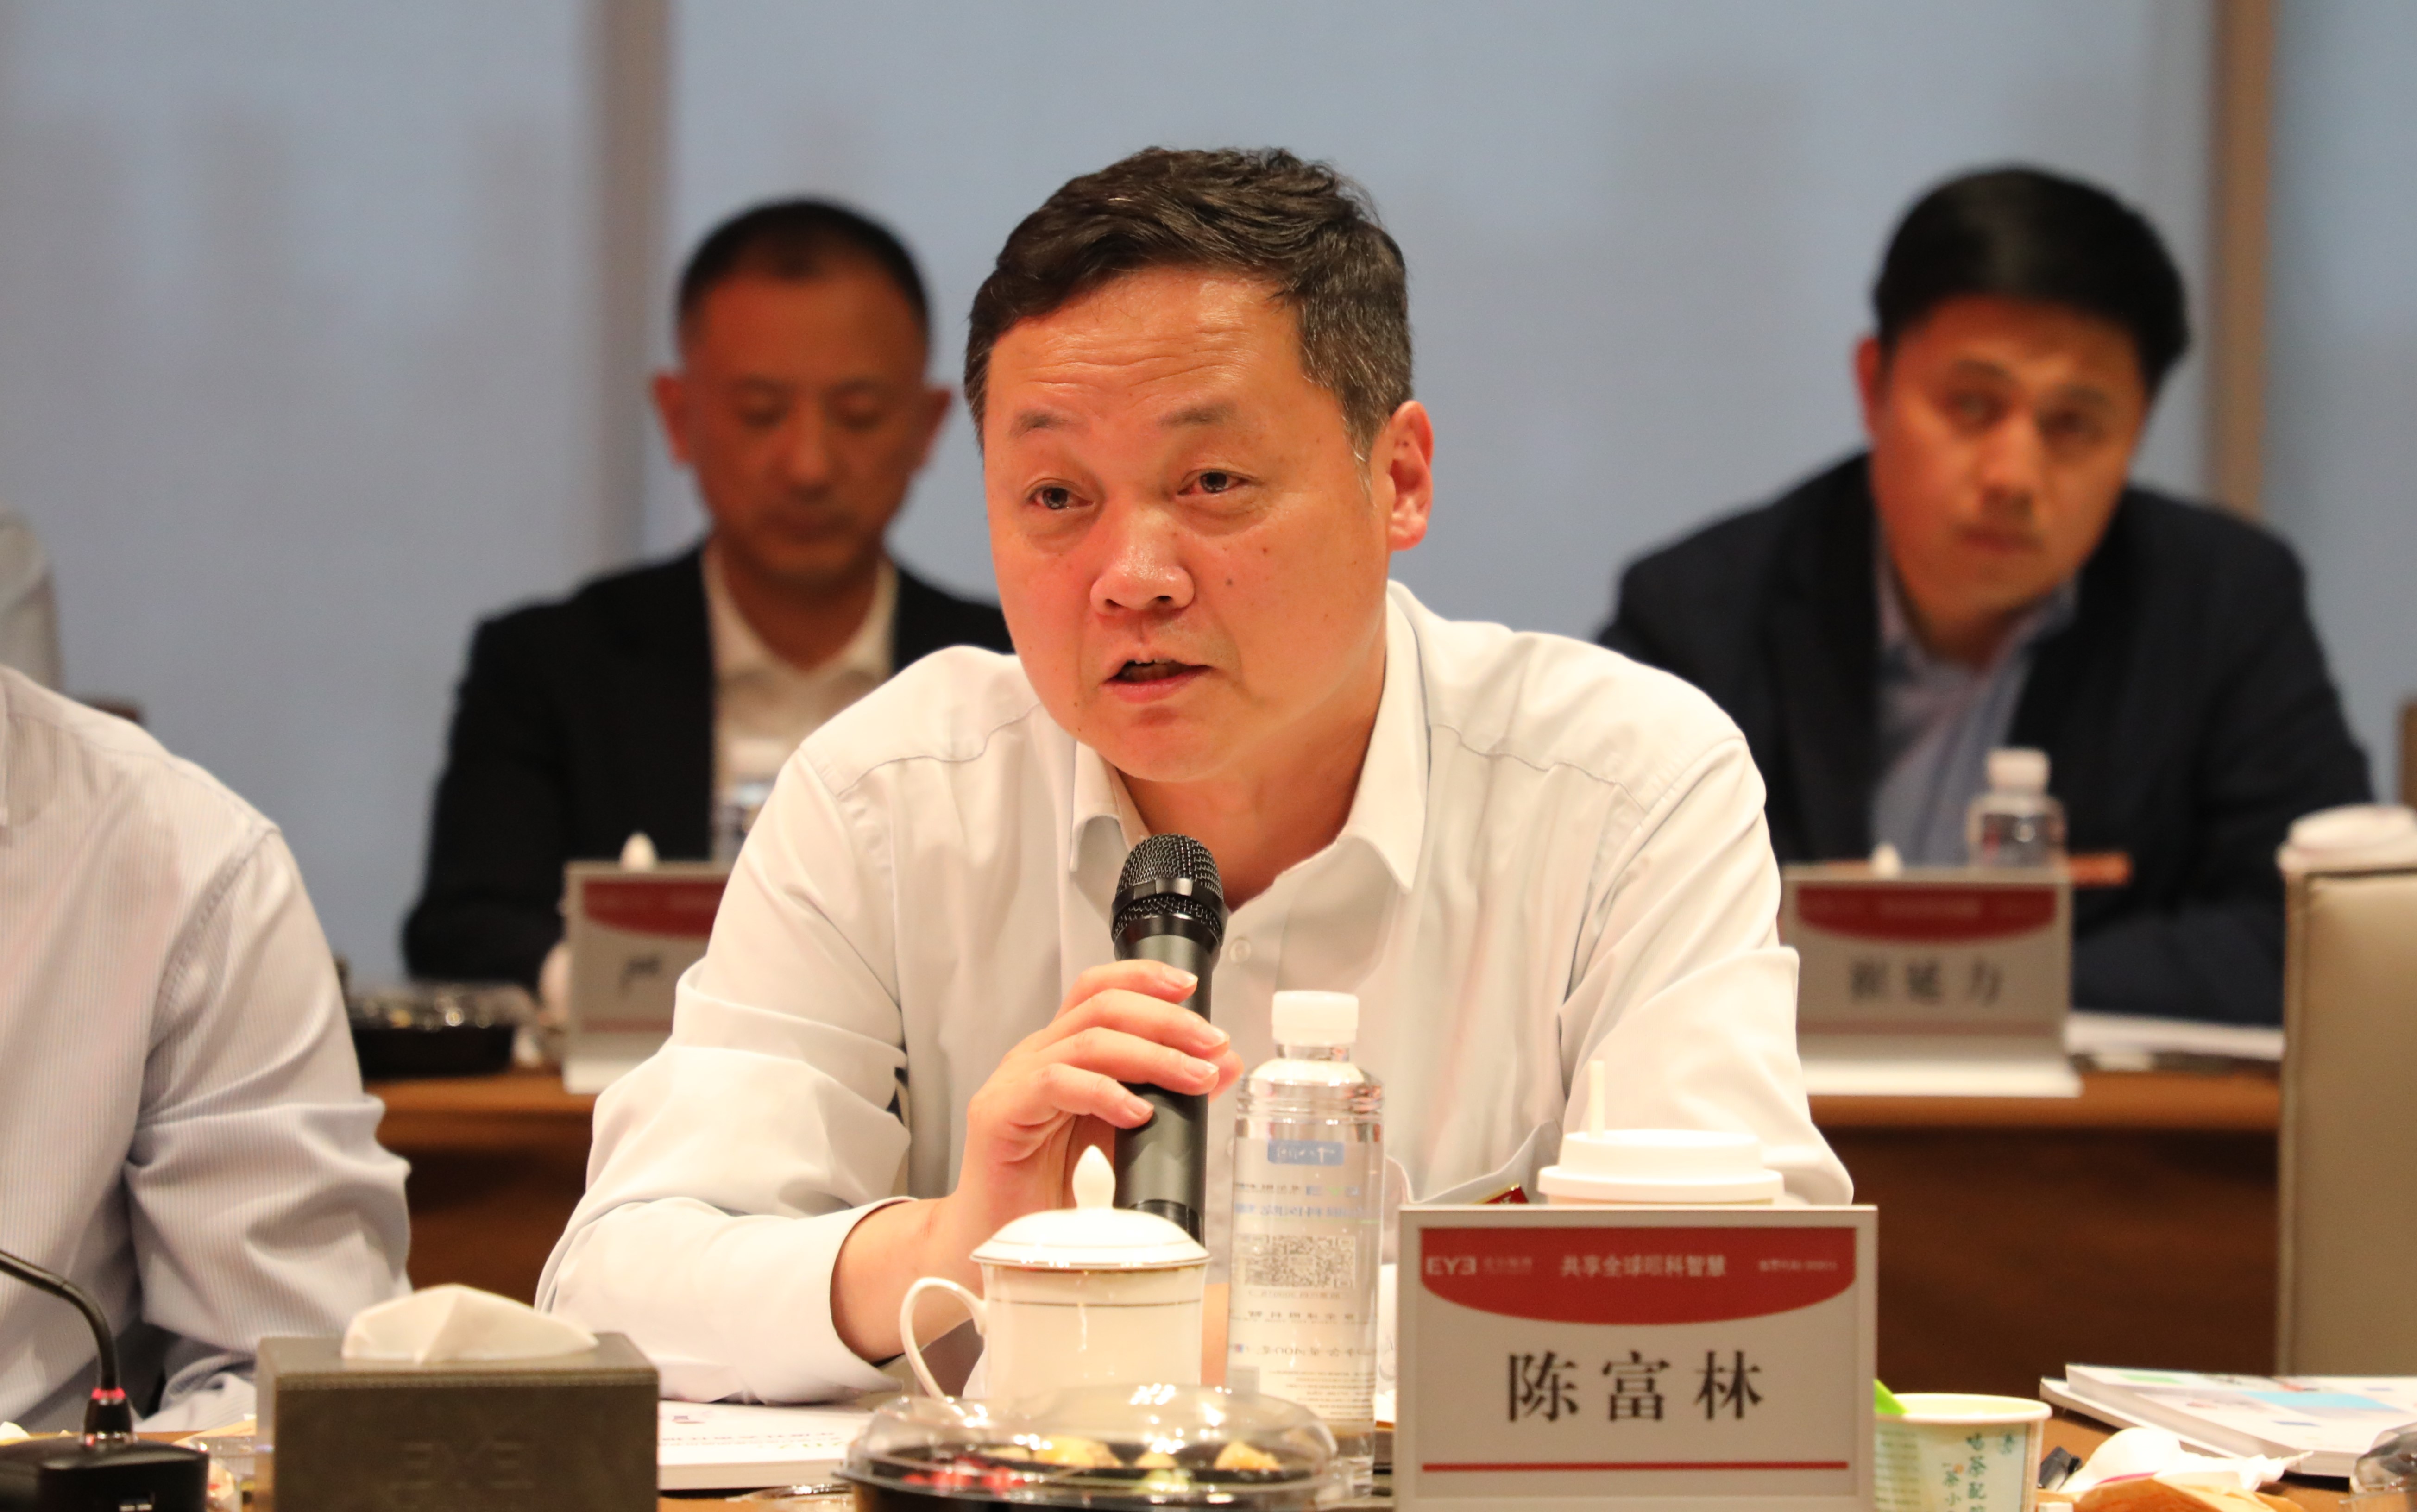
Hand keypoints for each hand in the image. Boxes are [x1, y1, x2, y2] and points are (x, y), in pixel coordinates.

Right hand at [831, 959, 1242, 1360]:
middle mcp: (1035, 1055)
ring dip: (1150, 1054)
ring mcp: (1014, 1081)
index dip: (1143, 977)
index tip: (1191, 988)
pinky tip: (1136, 1113)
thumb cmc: (1049, 1189)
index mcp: (1061, 1051)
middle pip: (1101, 1007)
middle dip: (1165, 1020)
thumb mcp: (1121, 1132)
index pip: (1099, 990)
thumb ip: (1167, 1095)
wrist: (993, 1242)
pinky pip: (1055, 1083)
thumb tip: (1224, 1064)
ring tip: (1193, 1080)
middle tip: (1211, 1045)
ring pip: (1087, 1041)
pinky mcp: (1000, 1114)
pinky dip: (1102, 1092)